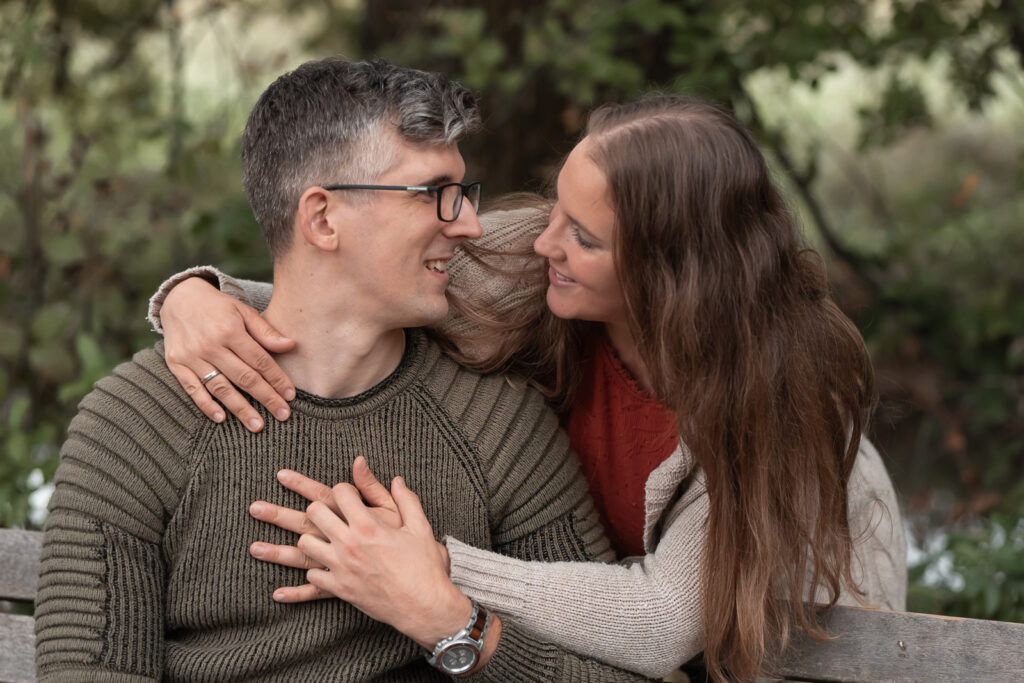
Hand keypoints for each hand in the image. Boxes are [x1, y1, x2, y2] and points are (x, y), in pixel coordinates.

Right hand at [162, 276, 295, 431]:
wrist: (178, 299)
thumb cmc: (218, 307)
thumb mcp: (243, 311)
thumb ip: (265, 331)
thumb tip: (290, 346)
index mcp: (230, 331)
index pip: (260, 360)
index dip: (277, 379)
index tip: (290, 396)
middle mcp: (211, 345)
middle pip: (244, 377)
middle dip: (265, 398)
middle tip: (283, 415)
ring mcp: (192, 357)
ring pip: (220, 387)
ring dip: (240, 408)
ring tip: (257, 425)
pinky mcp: (176, 365)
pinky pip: (192, 389)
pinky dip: (206, 405)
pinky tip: (221, 418)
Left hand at [300, 474, 470, 649]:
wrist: (424, 606)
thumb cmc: (424, 566)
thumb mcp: (420, 527)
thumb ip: (406, 499)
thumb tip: (397, 480)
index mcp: (368, 526)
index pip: (340, 493)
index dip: (344, 490)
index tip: (350, 496)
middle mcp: (349, 544)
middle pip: (314, 512)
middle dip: (321, 508)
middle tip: (332, 514)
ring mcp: (341, 568)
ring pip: (305, 543)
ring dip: (314, 538)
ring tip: (326, 539)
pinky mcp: (339, 589)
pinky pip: (312, 575)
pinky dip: (318, 570)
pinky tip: (328, 567)